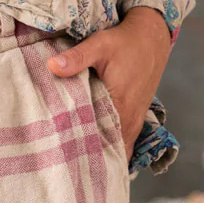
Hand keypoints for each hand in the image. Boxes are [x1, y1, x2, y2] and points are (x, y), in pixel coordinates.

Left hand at [47, 7, 171, 162]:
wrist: (152, 37)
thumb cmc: (125, 41)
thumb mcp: (99, 45)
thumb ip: (76, 58)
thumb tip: (51, 66)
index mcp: (119, 107)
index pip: (97, 140)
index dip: (80, 151)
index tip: (62, 158)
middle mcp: (129, 120)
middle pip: (106, 150)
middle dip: (88, 158)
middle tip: (66, 165)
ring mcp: (134, 122)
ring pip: (116, 149)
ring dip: (100, 155)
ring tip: (78, 164)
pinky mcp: (136, 120)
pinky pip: (123, 143)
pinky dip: (111, 148)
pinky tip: (95, 153)